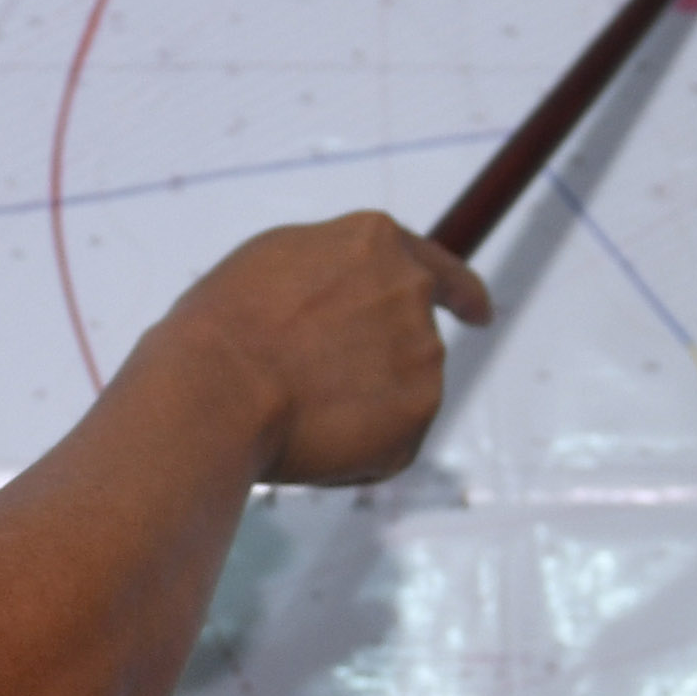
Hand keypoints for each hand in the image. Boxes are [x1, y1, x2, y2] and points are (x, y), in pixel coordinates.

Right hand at [139, 212, 491, 488]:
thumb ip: (331, 275)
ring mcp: (422, 353)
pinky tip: (307, 442)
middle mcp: (411, 289)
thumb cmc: (223, 325)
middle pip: (411, 339)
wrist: (217, 387)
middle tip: (320, 393)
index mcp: (375, 242)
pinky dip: (356, 453)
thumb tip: (350, 306)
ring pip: (397, 395)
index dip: (461, 293)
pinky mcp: (417, 415)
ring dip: (358, 410)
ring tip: (291, 412)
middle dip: (381, 367)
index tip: (479, 314)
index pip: (438, 268)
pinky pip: (389, 444)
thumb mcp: (274, 264)